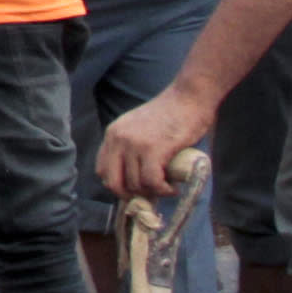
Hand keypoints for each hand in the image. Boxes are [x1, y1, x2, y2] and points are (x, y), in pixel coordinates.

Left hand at [99, 86, 216, 201]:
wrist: (189, 97)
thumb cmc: (171, 114)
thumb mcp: (140, 127)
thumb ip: (131, 147)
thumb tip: (133, 182)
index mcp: (113, 133)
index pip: (102, 170)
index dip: (118, 185)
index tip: (136, 188)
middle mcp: (118, 138)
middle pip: (112, 182)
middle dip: (131, 195)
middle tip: (150, 194)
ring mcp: (134, 144)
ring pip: (135, 184)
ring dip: (153, 192)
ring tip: (167, 187)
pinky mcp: (153, 149)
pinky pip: (152, 182)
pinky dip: (162, 190)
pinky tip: (172, 188)